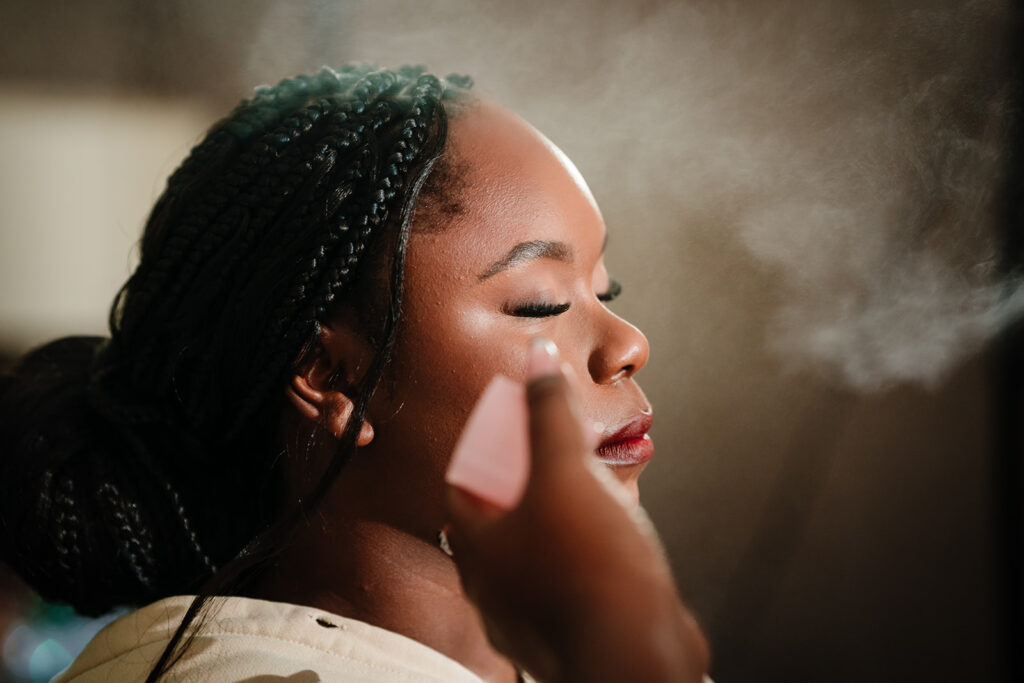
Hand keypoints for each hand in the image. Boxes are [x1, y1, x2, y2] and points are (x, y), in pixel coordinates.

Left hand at [444, 340, 708, 682]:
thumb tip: (537, 355)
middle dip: (524, 482)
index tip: (507, 425)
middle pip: (498, 518)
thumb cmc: (591, 565)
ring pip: (535, 552)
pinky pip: (567, 581)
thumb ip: (548, 410)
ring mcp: (528, 615)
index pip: (461, 483)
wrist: (636, 656)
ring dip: (557, 519)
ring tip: (587, 489)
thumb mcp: (565, 469)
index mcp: (476, 544)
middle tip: (551, 452)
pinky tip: (612, 537)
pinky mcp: (568, 633)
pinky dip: (583, 553)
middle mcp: (492, 584)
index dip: (483, 448)